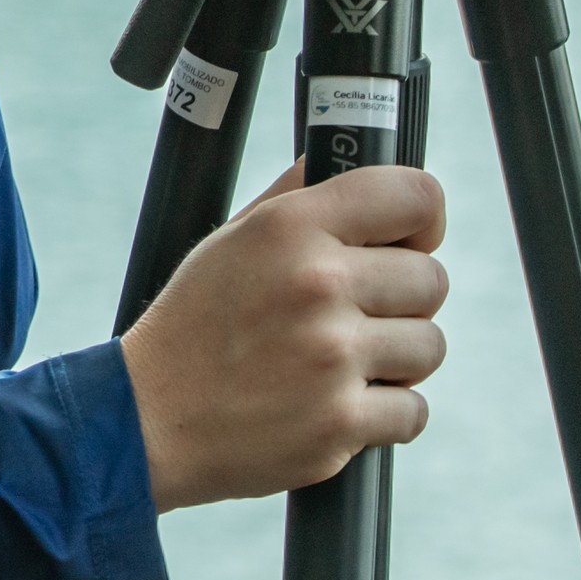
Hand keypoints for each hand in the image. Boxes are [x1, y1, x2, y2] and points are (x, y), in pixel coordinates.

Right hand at [117, 162, 447, 511]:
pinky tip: (340, 404)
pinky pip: (414, 411)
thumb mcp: (232, 239)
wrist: (149, 420)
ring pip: (429, 346)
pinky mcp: (341, 422)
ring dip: (397, 360)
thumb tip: (351, 157)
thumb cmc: (194, 325)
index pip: (416, 197)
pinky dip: (386, 415)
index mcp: (291, 227)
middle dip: (402, 301)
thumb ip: (297, 196)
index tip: (409, 241)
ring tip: (344, 363)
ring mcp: (333, 356)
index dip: (423, 221)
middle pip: (431, 280)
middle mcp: (317, 284)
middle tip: (357, 315)